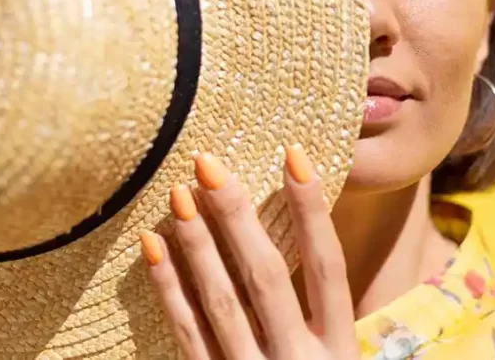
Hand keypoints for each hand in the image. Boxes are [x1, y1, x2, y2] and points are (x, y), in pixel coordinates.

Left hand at [139, 146, 358, 358]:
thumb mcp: (341, 359)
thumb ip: (329, 315)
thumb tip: (314, 234)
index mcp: (339, 348)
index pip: (328, 266)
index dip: (312, 211)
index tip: (294, 154)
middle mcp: (297, 359)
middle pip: (266, 276)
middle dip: (236, 217)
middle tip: (208, 165)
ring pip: (221, 301)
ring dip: (198, 243)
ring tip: (179, 193)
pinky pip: (187, 333)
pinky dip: (168, 289)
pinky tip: (153, 246)